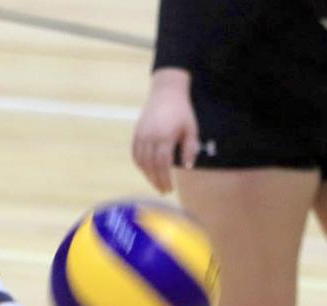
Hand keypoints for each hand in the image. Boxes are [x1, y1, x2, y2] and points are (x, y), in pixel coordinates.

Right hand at [132, 68, 198, 192]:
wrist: (166, 92)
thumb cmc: (182, 111)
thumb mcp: (191, 128)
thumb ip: (189, 148)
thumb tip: (187, 167)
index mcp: (165, 136)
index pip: (162, 164)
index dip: (165, 178)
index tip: (170, 188)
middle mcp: (150, 137)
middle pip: (150, 165)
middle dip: (156, 180)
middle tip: (163, 190)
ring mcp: (141, 135)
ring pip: (141, 161)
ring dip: (147, 175)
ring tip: (155, 183)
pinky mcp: (136, 133)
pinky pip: (135, 153)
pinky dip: (140, 165)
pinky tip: (146, 171)